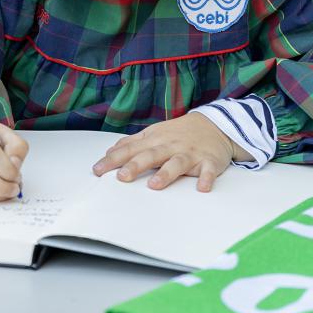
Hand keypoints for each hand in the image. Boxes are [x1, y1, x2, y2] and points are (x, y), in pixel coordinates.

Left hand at [92, 111, 252, 191]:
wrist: (215, 124)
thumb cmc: (179, 133)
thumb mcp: (154, 133)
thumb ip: (132, 143)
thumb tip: (110, 151)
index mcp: (154, 140)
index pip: (130, 150)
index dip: (113, 160)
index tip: (97, 170)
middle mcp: (170, 146)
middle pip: (150, 155)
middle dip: (135, 165)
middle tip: (122, 177)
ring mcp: (189, 153)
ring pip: (176, 163)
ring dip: (166, 173)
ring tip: (154, 184)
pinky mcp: (209, 161)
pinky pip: (208, 170)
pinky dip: (206, 178)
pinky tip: (202, 188)